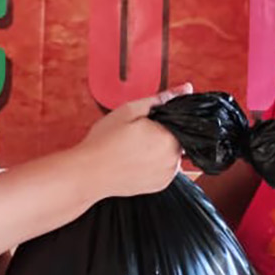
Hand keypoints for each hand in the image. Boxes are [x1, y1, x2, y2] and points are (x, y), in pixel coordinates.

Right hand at [79, 83, 190, 197]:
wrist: (89, 174)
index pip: (181, 120)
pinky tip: (136, 159)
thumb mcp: (130, 111)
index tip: (144, 121)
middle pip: (177, 137)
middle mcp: (173, 160)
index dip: (162, 118)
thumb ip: (161, 99)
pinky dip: (155, 161)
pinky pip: (164, 167)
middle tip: (135, 133)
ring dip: (159, 147)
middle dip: (161, 132)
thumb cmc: (105, 142)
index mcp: (169, 139)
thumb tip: (185, 89)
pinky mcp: (160, 185)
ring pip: (171, 152)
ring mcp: (167, 175)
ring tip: (134, 147)